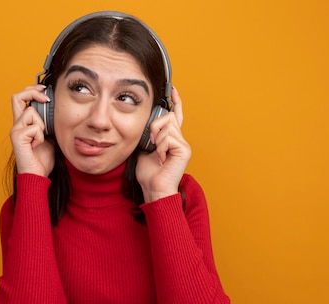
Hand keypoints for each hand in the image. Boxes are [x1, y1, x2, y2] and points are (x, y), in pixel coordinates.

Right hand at [10, 85, 54, 176]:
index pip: (20, 99)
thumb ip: (49, 123)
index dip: (31, 90)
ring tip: (41, 139)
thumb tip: (57, 110)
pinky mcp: (17, 137)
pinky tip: (37, 145)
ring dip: (42, 124)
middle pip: (17, 96)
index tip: (44, 90)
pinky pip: (34, 127)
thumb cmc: (43, 159)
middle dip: (32, 92)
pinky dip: (40, 136)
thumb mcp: (50, 136)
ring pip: (31, 112)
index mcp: (23, 123)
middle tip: (45, 97)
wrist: (38, 175)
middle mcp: (16, 124)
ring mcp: (15, 130)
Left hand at [136, 87, 190, 202]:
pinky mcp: (184, 150)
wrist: (153, 189)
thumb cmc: (148, 174)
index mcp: (171, 138)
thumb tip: (146, 126)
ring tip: (157, 154)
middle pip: (167, 117)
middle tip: (151, 143)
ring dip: (156, 139)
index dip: (175, 102)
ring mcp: (183, 144)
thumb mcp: (143, 149)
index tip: (173, 90)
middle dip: (155, 127)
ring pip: (166, 126)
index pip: (175, 115)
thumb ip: (147, 135)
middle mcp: (179, 139)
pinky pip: (168, 137)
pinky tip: (161, 158)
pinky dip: (160, 148)